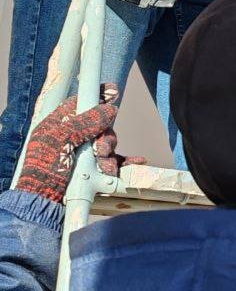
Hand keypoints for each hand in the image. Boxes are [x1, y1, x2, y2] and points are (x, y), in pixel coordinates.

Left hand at [17, 84, 142, 202]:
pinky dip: (124, 161)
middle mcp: (72, 137)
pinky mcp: (92, 170)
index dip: (98, 96)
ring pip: (107, 144)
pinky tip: (136, 161)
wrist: (43, 200)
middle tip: (100, 149)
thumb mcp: (60, 139)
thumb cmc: (43, 169)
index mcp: (59, 124)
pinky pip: (113, 161)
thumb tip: (109, 109)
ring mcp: (82, 154)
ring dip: (110, 154)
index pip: (81, 103)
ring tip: (103, 166)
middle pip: (100, 125)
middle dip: (105, 136)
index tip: (114, 90)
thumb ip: (85, 122)